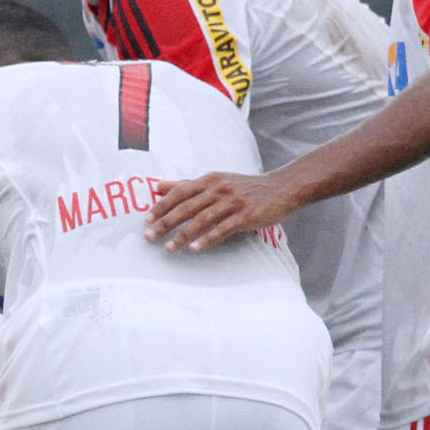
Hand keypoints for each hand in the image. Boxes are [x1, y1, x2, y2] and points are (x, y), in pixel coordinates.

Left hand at [145, 171, 299, 252]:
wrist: (281, 188)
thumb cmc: (245, 187)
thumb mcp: (215, 181)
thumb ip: (186, 185)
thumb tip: (158, 186)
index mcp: (209, 180)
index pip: (179, 192)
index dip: (162, 206)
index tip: (147, 219)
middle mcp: (218, 189)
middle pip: (186, 206)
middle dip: (165, 222)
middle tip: (149, 236)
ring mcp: (232, 202)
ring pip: (201, 219)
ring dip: (183, 235)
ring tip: (169, 248)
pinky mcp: (245, 215)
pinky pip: (222, 229)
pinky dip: (207, 239)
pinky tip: (195, 249)